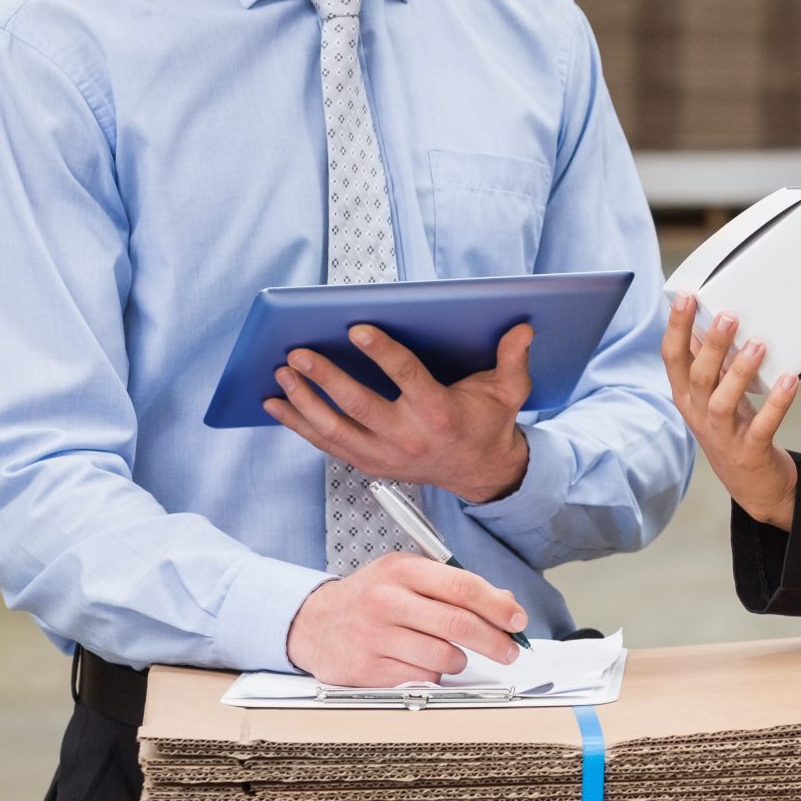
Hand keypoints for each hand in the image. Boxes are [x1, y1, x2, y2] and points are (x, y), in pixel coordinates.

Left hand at [264, 323, 532, 504]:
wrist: (480, 472)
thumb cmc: (489, 423)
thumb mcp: (509, 391)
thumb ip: (513, 359)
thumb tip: (522, 328)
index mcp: (440, 414)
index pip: (406, 378)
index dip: (382, 353)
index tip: (356, 329)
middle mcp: (409, 438)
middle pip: (359, 406)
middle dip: (325, 379)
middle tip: (298, 353)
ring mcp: (385, 455)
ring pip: (335, 429)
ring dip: (304, 402)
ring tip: (281, 375)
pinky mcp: (370, 464)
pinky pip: (328, 444)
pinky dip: (300, 425)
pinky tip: (279, 404)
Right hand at [284, 552, 527, 685]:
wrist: (313, 623)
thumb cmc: (371, 598)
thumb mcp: (409, 578)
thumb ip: (455, 587)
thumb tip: (506, 605)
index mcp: (402, 570)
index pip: (462, 587)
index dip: (497, 606)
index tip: (518, 621)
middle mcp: (386, 600)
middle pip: (457, 624)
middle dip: (494, 641)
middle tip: (510, 650)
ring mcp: (374, 636)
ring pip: (443, 657)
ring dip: (460, 661)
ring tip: (455, 656)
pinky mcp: (366, 669)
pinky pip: (420, 678)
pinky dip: (432, 675)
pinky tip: (422, 664)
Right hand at [661, 296, 800, 529]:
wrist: (753, 486)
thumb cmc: (734, 428)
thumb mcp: (714, 395)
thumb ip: (711, 362)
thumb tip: (713, 315)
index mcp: (687, 397)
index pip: (673, 359)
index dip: (676, 328)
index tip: (687, 297)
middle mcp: (699, 416)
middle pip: (698, 378)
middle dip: (711, 346)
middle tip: (729, 315)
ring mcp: (723, 436)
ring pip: (723, 402)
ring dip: (739, 372)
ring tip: (758, 345)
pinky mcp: (750, 452)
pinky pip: (762, 426)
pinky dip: (776, 403)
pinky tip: (790, 380)